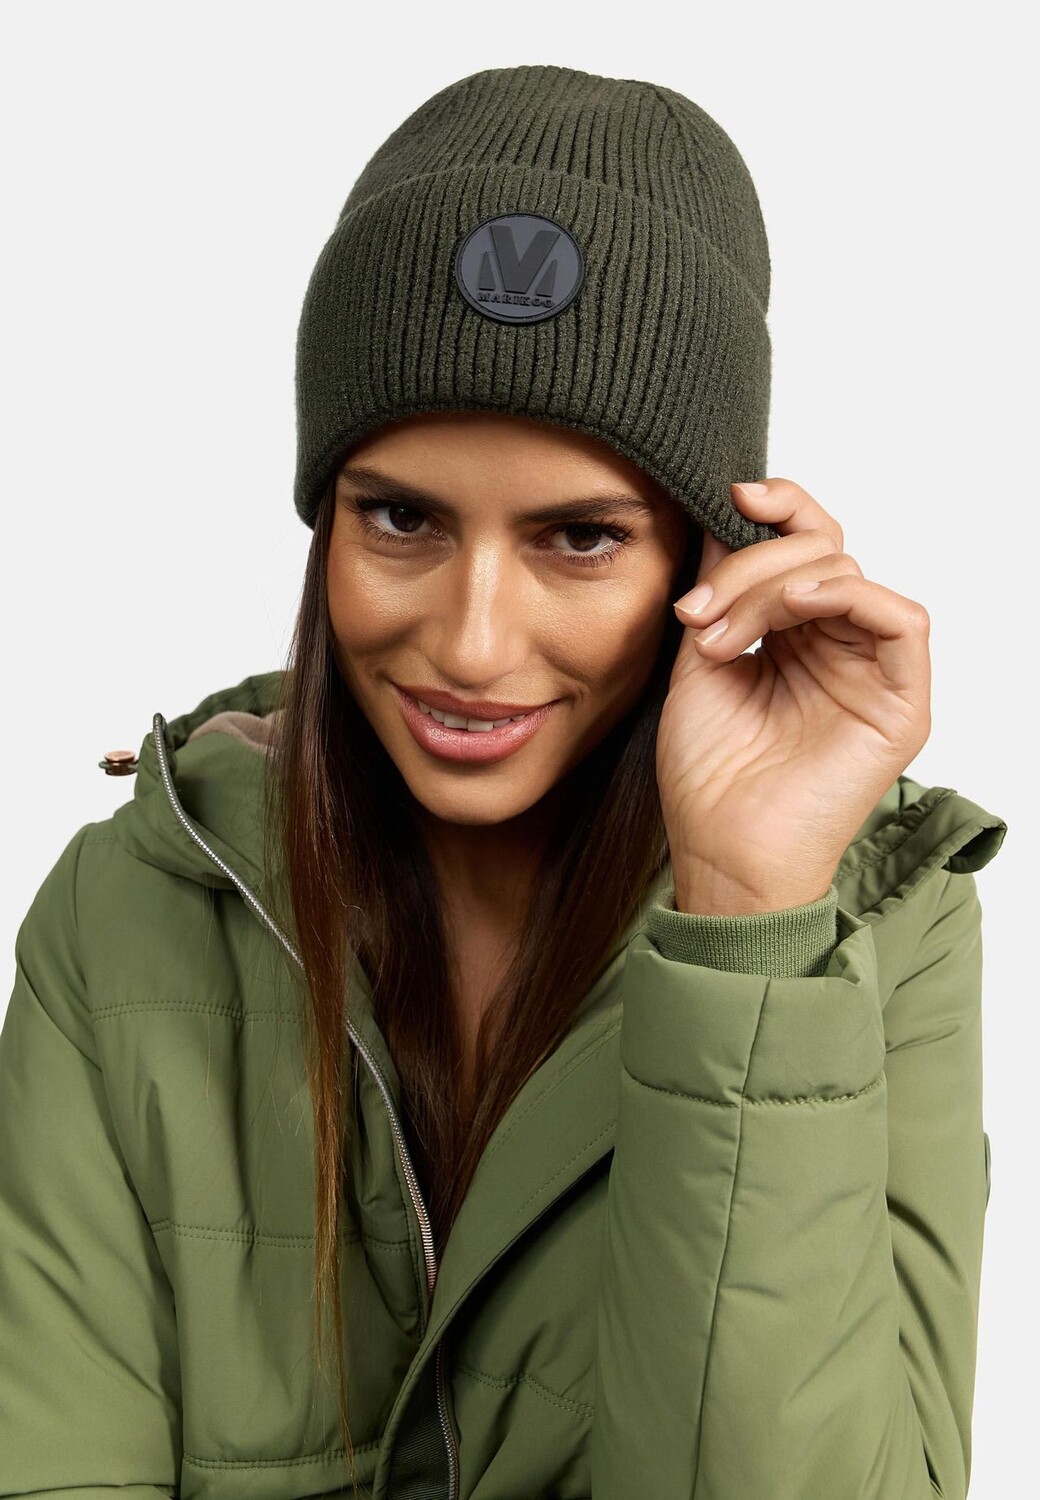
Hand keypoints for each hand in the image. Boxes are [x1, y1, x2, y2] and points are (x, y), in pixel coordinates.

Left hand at [657, 477, 931, 911]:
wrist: (720, 851)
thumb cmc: (708, 773)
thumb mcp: (700, 658)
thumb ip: (721, 589)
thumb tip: (725, 512)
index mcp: (797, 635)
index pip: (804, 546)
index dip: (778, 509)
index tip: (728, 494)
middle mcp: (840, 646)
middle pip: (823, 550)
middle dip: (753, 561)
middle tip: (699, 609)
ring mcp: (874, 672)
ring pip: (851, 574)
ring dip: (778, 585)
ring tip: (723, 634)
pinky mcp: (902, 702)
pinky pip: (902, 618)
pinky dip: (847, 595)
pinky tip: (796, 606)